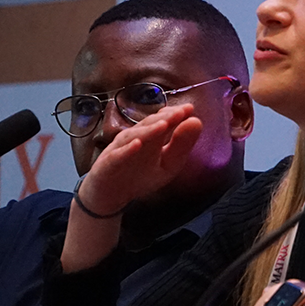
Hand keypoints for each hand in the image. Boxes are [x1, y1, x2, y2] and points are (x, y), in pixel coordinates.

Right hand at [61, 104, 201, 272]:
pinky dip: (126, 150)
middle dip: (165, 118)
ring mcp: (120, 149)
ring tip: (163, 125)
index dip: (176, 115)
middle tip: (180, 112)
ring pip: (134, 136)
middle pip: (149, 125)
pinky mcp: (108, 164)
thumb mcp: (168, 165)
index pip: (164, 121)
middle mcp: (135, 138)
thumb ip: (181, 146)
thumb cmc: (140, 177)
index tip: (190, 109)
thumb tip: (196, 121)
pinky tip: (138, 145)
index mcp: (151, 137)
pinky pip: (117, 155)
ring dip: (148, 130)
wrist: (111, 196)